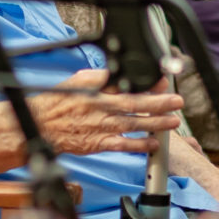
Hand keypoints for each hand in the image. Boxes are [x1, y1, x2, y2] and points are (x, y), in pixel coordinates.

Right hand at [30, 69, 181, 155]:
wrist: (40, 126)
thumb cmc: (57, 103)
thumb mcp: (77, 80)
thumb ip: (99, 77)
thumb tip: (118, 72)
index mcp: (96, 90)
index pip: (126, 84)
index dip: (146, 83)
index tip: (163, 81)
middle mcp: (101, 107)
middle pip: (135, 103)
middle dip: (159, 102)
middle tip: (177, 101)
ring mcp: (101, 127)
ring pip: (134, 124)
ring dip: (155, 123)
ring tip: (173, 121)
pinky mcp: (99, 143)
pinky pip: (123, 145)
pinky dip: (139, 145)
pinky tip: (153, 144)